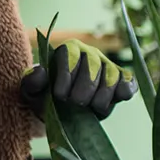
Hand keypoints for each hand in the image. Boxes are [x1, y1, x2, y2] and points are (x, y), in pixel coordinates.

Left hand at [21, 40, 135, 120]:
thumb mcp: (31, 92)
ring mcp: (108, 67)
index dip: (66, 76)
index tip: (59, 95)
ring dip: (101, 96)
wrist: (62, 110)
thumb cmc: (45, 97)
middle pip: (92, 67)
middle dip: (83, 90)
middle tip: (75, 103)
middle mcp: (90, 53)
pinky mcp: (121, 82)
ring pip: (111, 76)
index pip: (71, 56)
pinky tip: (119, 97)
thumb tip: (41, 71)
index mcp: (69, 50)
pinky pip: (128, 82)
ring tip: (91, 107)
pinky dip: (125, 89)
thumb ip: (31, 81)